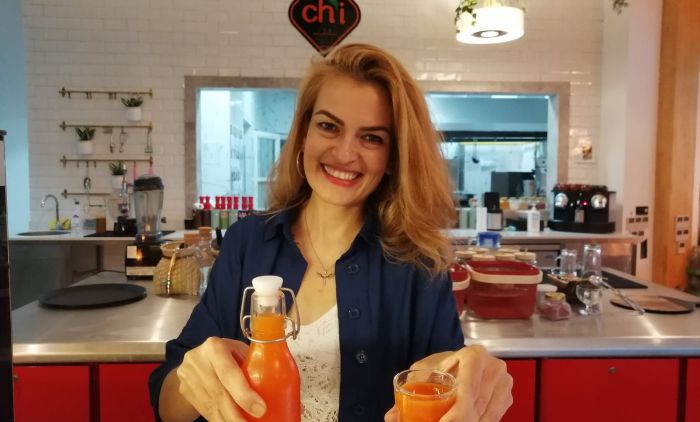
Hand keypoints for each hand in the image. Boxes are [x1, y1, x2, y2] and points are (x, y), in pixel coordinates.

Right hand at [176, 337, 266, 420]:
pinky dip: (222, 420)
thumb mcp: (237, 350)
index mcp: (214, 348)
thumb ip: (251, 361)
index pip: (229, 373)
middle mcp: (198, 362)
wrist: (193, 360)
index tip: (261, 410)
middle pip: (219, 395)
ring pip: (212, 407)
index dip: (244, 394)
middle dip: (238, 415)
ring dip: (230, 421)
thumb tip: (277, 381)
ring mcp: (189, 378)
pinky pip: (206, 411)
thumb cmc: (226, 353)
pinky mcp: (185, 392)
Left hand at [384, 345, 512, 421]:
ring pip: (485, 418)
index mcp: (474, 356)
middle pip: (477, 409)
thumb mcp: (423, 372)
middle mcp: (494, 368)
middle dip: (458, 421)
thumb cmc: (442, 366)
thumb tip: (391, 417)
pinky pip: (491, 420)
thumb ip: (409, 391)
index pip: (468, 392)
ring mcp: (503, 385)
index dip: (456, 415)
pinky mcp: (506, 399)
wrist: (462, 362)